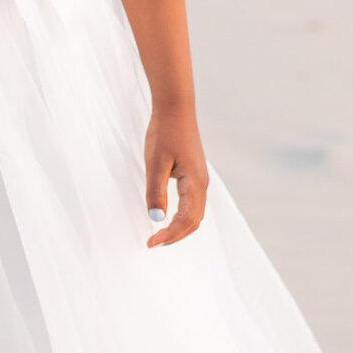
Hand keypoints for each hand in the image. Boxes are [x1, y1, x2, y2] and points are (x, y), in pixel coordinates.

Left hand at [144, 105, 208, 246]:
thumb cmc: (165, 133)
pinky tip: (168, 218)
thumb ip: (155, 192)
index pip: (186, 220)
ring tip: (159, 236)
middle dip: (175, 236)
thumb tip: (155, 220)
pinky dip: (182, 217)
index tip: (150, 243)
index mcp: (195, 183)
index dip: (169, 235)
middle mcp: (202, 184)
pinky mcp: (194, 175)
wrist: (176, 109)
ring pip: (195, 214)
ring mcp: (200, 180)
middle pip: (194, 221)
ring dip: (179, 228)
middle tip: (152, 243)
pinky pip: (192, 204)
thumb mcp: (155, 163)